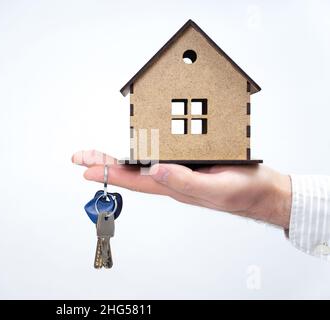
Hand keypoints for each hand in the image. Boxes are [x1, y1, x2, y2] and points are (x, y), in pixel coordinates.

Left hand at [72, 150, 291, 228]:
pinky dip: (146, 147)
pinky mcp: (192, 161)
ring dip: (121, 156)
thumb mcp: (214, 188)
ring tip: (99, 153)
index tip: (87, 169)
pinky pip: (163, 154)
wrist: (264, 192)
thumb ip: (185, 181)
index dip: (110, 173)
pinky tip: (141, 143)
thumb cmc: (243, 193)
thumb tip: (154, 170)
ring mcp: (181, 170)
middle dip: (106, 164)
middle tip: (83, 158)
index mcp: (175, 186)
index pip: (135, 180)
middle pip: (133, 171)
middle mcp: (172, 178)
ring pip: (144, 162)